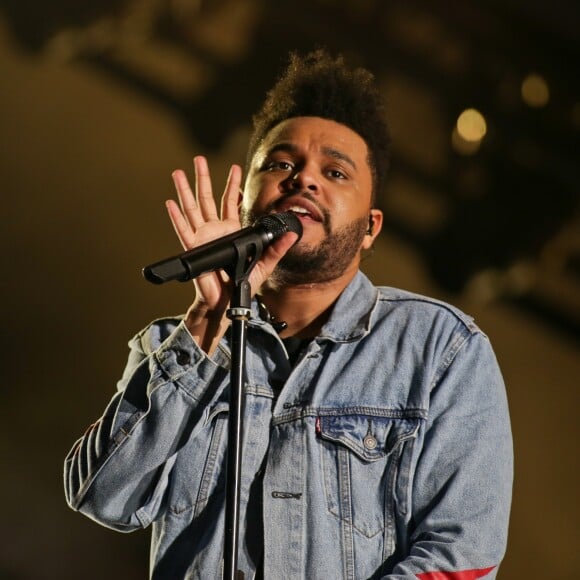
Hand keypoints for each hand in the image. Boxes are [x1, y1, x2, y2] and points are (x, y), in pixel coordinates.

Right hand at [166, 156, 296, 351]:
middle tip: (199, 159)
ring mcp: (203, 238)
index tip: (235, 169)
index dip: (232, 186)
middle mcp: (215, 231)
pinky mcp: (194, 249)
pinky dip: (176, 216)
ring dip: (185, 190)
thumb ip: (277, 248)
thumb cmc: (243, 284)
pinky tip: (170, 203)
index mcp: (232, 232)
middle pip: (207, 198)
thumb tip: (292, 234)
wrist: (227, 301)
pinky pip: (183, 230)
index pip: (231, 203)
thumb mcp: (264, 264)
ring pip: (192, 209)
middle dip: (203, 178)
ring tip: (179, 172)